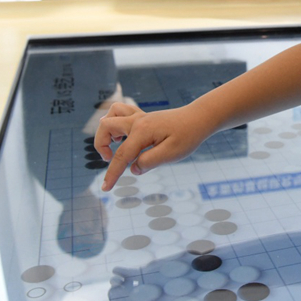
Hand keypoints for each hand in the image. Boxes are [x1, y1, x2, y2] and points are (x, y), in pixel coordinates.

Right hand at [94, 103, 208, 190]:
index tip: (105, 188)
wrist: (200, 118)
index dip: (112, 174)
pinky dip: (116, 122)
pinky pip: (122, 112)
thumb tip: (133, 169)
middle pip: (106, 127)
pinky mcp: (144, 117)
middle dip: (101, 145)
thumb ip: (149, 161)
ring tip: (116, 144)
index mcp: (142, 131)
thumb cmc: (188, 135)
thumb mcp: (172, 154)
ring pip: (112, 114)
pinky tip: (124, 136)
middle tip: (110, 160)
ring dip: (107, 130)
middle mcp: (137, 121)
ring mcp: (140, 117)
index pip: (122, 156)